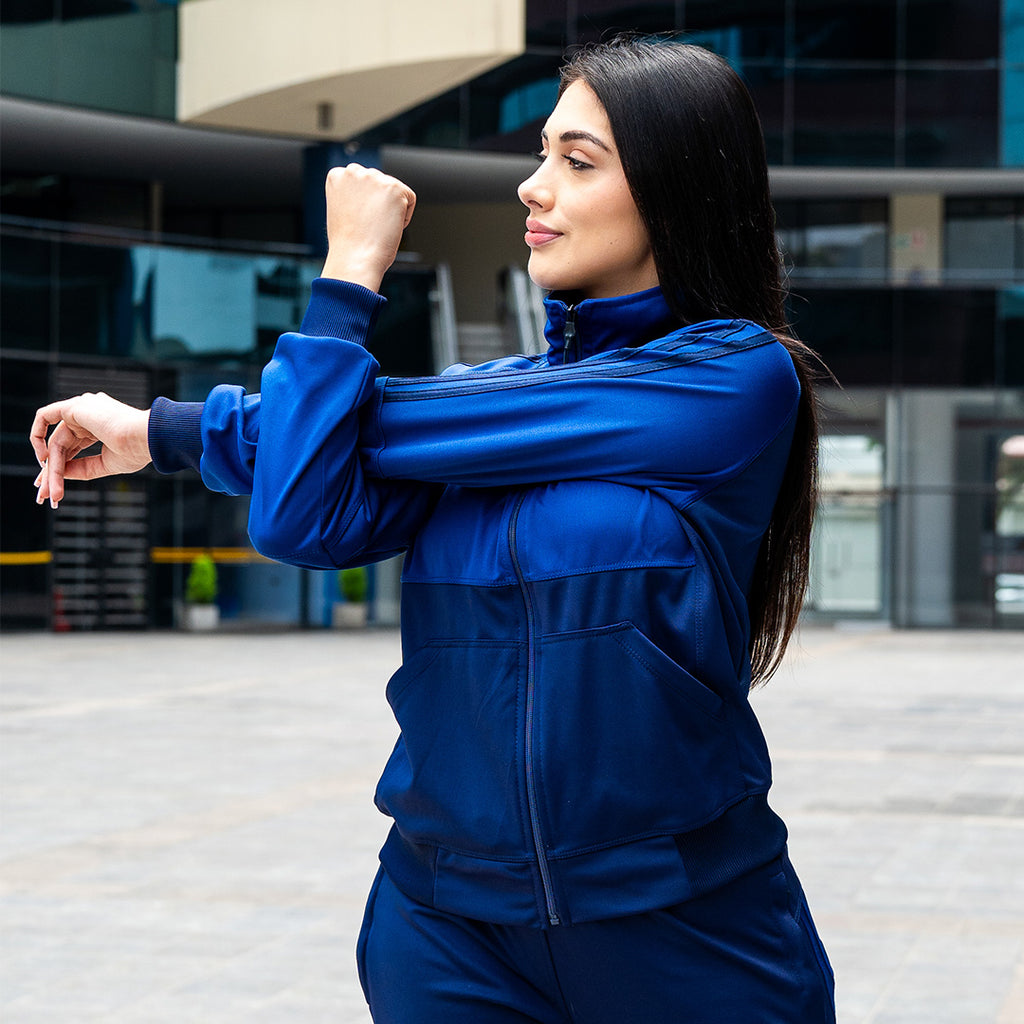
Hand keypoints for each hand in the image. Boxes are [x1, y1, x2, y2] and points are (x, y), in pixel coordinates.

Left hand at [30, 392, 150, 508]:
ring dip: (51, 468)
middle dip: (52, 472)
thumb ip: (82, 467)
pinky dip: (37, 436)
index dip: (61, 467)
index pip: (72, 446)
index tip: (54, 489)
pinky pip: (44, 417)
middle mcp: (89, 414)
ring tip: (51, 490)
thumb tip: (59, 474)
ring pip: (56, 442)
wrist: (147, 438)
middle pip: (61, 446)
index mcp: (101, 425)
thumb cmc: (138, 450)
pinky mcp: (74, 407)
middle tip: (47, 496)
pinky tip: (42, 460)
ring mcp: (82, 408)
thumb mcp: (106, 464)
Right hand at [320, 165, 416, 291]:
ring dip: (391, 210)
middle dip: (378, 205)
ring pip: (395, 192)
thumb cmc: (348, 244)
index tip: (357, 220)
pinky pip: (410, 200)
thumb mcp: (342, 211)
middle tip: (368, 226)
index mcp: (337, 175)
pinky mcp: (394, 188)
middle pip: (380, 185)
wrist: (355, 259)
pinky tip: (388, 227)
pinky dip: (405, 217)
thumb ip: (354, 195)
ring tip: (376, 227)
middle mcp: (354, 171)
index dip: (363, 205)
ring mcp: (375, 178)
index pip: (362, 182)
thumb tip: (372, 194)